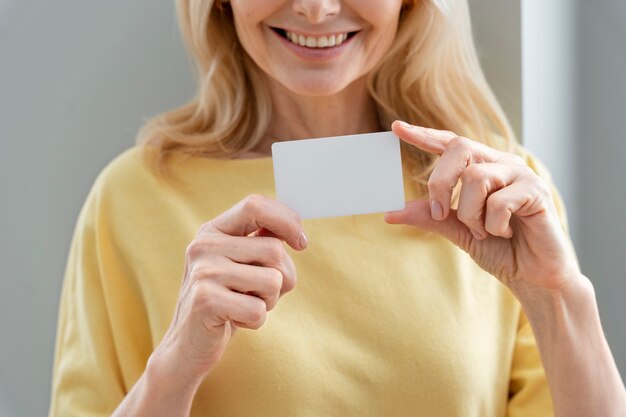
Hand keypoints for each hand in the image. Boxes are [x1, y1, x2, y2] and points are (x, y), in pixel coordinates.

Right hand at [149, 194, 306, 385]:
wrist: (188, 344)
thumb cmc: (227, 301)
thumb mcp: (243, 265)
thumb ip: (263, 242)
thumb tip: (296, 230)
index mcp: (213, 230)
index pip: (256, 205)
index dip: (287, 221)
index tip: (301, 243)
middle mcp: (203, 245)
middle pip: (275, 250)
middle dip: (282, 278)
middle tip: (261, 293)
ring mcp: (203, 272)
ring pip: (272, 281)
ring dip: (269, 301)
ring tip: (244, 305)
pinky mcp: (205, 301)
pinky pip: (259, 310)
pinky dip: (256, 321)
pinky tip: (233, 320)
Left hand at [385, 121, 579, 292]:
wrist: (533, 277)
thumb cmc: (500, 250)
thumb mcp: (457, 231)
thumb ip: (430, 217)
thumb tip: (391, 213)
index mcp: (482, 167)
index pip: (451, 143)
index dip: (424, 135)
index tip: (396, 128)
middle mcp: (501, 164)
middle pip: (459, 149)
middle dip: (440, 183)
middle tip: (439, 213)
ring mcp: (521, 175)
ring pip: (476, 177)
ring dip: (471, 214)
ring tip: (484, 231)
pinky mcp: (537, 192)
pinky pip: (499, 201)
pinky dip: (493, 225)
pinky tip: (505, 233)